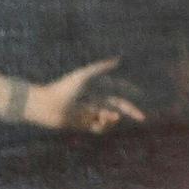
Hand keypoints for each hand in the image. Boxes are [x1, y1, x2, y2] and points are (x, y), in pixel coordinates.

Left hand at [23, 58, 140, 132]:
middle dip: (130, 112)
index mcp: (96, 89)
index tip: (141, 95)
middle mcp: (94, 102)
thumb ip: (100, 67)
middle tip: (142, 118)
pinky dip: (103, 126)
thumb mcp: (84, 75)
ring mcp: (89, 114)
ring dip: (112, 119)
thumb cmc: (63, 88)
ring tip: (108, 116)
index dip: (130, 93)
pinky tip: (100, 120)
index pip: (117, 91)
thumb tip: (118, 60)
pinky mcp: (83, 125)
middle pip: (118, 108)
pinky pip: (99, 128)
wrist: (46, 105)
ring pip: (109, 119)